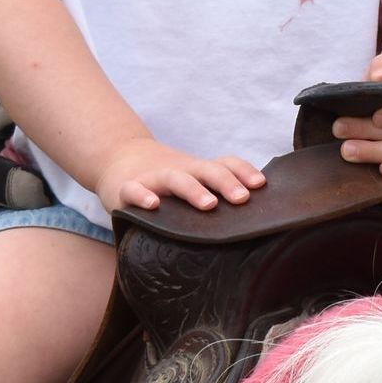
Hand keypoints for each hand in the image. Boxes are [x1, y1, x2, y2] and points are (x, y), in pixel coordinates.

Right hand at [97, 139, 264, 215]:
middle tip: (242, 199)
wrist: (120, 160)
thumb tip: (251, 223)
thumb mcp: (191, 182)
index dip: (243, 171)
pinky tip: (153, 206)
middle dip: (226, 182)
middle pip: (207, 170)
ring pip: (175, 179)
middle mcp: (180, 171)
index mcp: (198, 171)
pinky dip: (142, 195)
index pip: (225, 164)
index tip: (260, 184)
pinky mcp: (125, 189)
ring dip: (193, 189)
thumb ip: (213, 196)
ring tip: (209, 204)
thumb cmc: (166, 183)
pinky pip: (133, 190)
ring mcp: (154, 179)